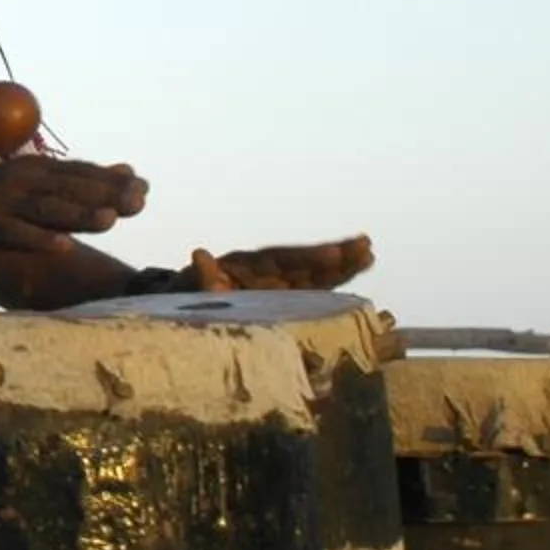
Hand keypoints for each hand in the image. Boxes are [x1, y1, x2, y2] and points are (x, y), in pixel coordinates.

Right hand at [0, 156, 150, 265]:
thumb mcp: (31, 185)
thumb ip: (78, 182)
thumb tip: (127, 171)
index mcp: (34, 169)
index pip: (80, 172)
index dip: (112, 180)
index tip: (145, 189)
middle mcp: (20, 180)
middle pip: (70, 188)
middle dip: (105, 195)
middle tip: (139, 202)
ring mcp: (2, 203)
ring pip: (47, 209)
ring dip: (79, 214)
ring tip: (110, 221)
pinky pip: (16, 234)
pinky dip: (40, 240)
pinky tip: (63, 247)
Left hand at [185, 234, 374, 291]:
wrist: (179, 302)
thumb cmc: (181, 296)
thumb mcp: (184, 287)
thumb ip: (197, 276)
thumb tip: (199, 255)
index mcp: (245, 266)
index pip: (281, 260)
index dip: (307, 258)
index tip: (332, 252)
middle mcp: (265, 269)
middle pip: (303, 262)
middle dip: (333, 256)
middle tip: (364, 246)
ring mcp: (275, 281)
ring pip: (313, 272)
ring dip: (341, 264)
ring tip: (370, 251)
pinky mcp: (281, 296)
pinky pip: (312, 288)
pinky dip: (334, 280)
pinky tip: (359, 270)